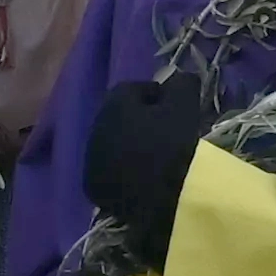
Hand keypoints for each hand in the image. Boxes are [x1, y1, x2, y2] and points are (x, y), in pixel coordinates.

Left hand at [85, 74, 219, 255]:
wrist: (164, 198)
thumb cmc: (175, 145)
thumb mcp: (185, 106)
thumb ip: (181, 84)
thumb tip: (180, 77)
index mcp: (113, 103)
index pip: (133, 89)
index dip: (156, 95)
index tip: (175, 106)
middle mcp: (95, 128)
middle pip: (119, 117)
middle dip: (140, 120)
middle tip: (166, 131)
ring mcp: (91, 160)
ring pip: (113, 145)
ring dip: (130, 145)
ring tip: (155, 157)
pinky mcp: (94, 188)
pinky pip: (109, 171)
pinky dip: (124, 170)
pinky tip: (143, 178)